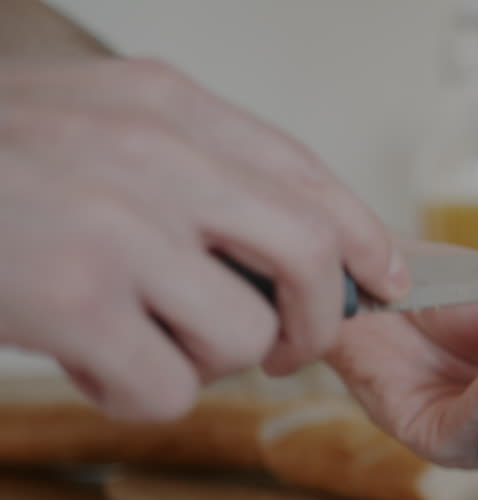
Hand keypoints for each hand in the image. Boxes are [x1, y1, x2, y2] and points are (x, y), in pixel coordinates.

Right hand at [0, 58, 408, 420]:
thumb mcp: (96, 118)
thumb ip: (193, 162)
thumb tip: (299, 244)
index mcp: (165, 104)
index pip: (307, 175)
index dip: (365, 238)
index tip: (386, 280)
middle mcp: (152, 155)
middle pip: (307, 256)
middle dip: (315, 321)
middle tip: (285, 348)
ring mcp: (113, 227)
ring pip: (241, 335)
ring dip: (207, 362)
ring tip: (144, 342)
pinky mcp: (70, 300)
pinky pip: (166, 387)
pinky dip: (140, 395)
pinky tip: (94, 364)